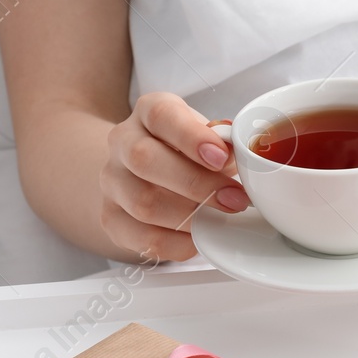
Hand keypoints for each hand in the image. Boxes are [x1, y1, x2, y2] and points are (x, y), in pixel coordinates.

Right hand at [100, 92, 249, 260]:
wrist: (145, 176)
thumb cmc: (187, 154)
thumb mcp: (209, 138)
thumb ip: (226, 144)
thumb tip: (245, 157)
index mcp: (148, 113)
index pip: (160, 116)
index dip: (191, 137)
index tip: (221, 157)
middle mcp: (122, 142)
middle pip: (144, 160)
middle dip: (197, 184)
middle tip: (235, 200)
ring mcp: (112, 181)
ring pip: (143, 203)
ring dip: (191, 217)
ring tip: (221, 220)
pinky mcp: (112, 218)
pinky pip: (143, 238)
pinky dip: (178, 244)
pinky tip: (200, 239)